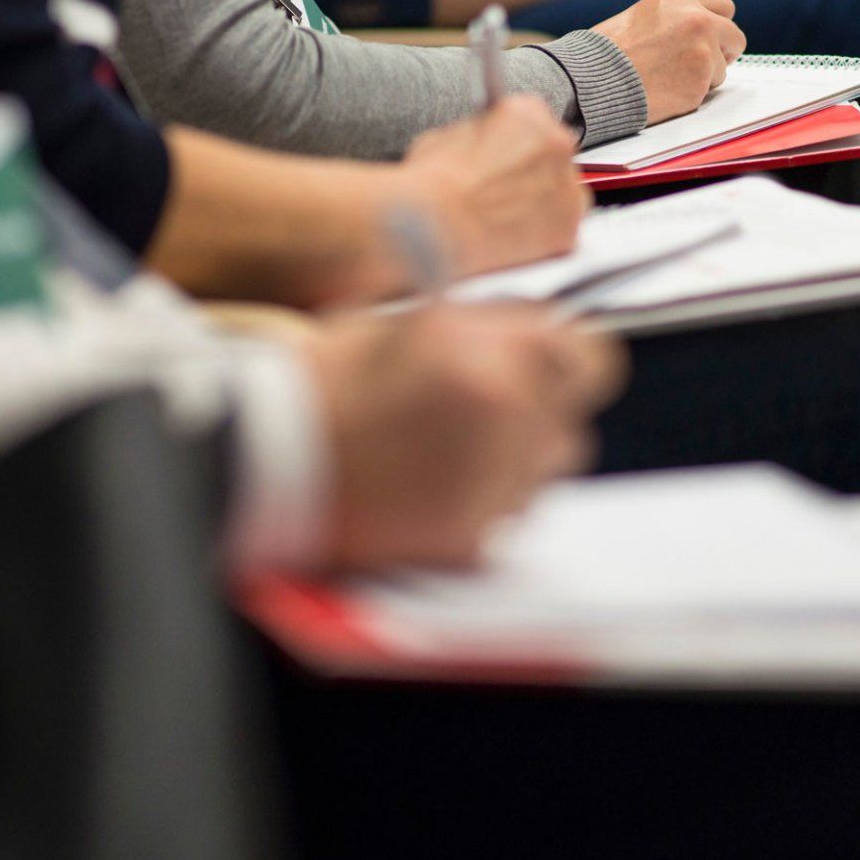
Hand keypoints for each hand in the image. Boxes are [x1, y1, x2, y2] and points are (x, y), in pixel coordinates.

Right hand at [302, 306, 626, 570]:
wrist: (268, 454)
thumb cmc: (329, 381)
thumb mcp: (417, 319)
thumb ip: (495, 326)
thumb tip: (549, 332)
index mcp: (494, 358)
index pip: (591, 361)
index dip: (567, 362)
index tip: (546, 366)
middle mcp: (505, 423)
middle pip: (568, 422)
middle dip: (535, 413)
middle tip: (483, 407)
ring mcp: (490, 487)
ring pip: (542, 473)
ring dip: (513, 460)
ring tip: (448, 448)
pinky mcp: (469, 539)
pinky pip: (507, 517)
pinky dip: (482, 503)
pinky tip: (431, 483)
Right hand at [398, 96, 590, 278]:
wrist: (432, 224)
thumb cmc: (431, 183)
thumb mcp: (447, 137)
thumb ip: (478, 137)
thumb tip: (481, 146)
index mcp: (527, 112)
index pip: (534, 122)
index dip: (517, 144)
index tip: (508, 156)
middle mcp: (556, 143)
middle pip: (553, 157)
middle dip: (532, 173)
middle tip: (504, 192)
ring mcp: (567, 186)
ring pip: (562, 195)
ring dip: (541, 204)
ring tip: (505, 220)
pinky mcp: (567, 228)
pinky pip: (562, 230)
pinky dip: (543, 237)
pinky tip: (514, 240)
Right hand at [593, 0, 747, 122]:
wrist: (594, 81)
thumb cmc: (606, 53)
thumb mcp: (641, 18)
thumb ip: (674, 20)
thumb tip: (695, 32)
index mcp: (681, 0)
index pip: (723, 7)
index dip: (720, 24)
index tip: (716, 35)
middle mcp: (698, 21)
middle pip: (735, 37)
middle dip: (723, 52)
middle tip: (706, 63)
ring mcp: (704, 53)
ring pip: (720, 70)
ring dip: (701, 77)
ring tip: (667, 79)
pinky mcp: (701, 83)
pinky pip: (705, 93)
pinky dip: (688, 96)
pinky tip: (663, 91)